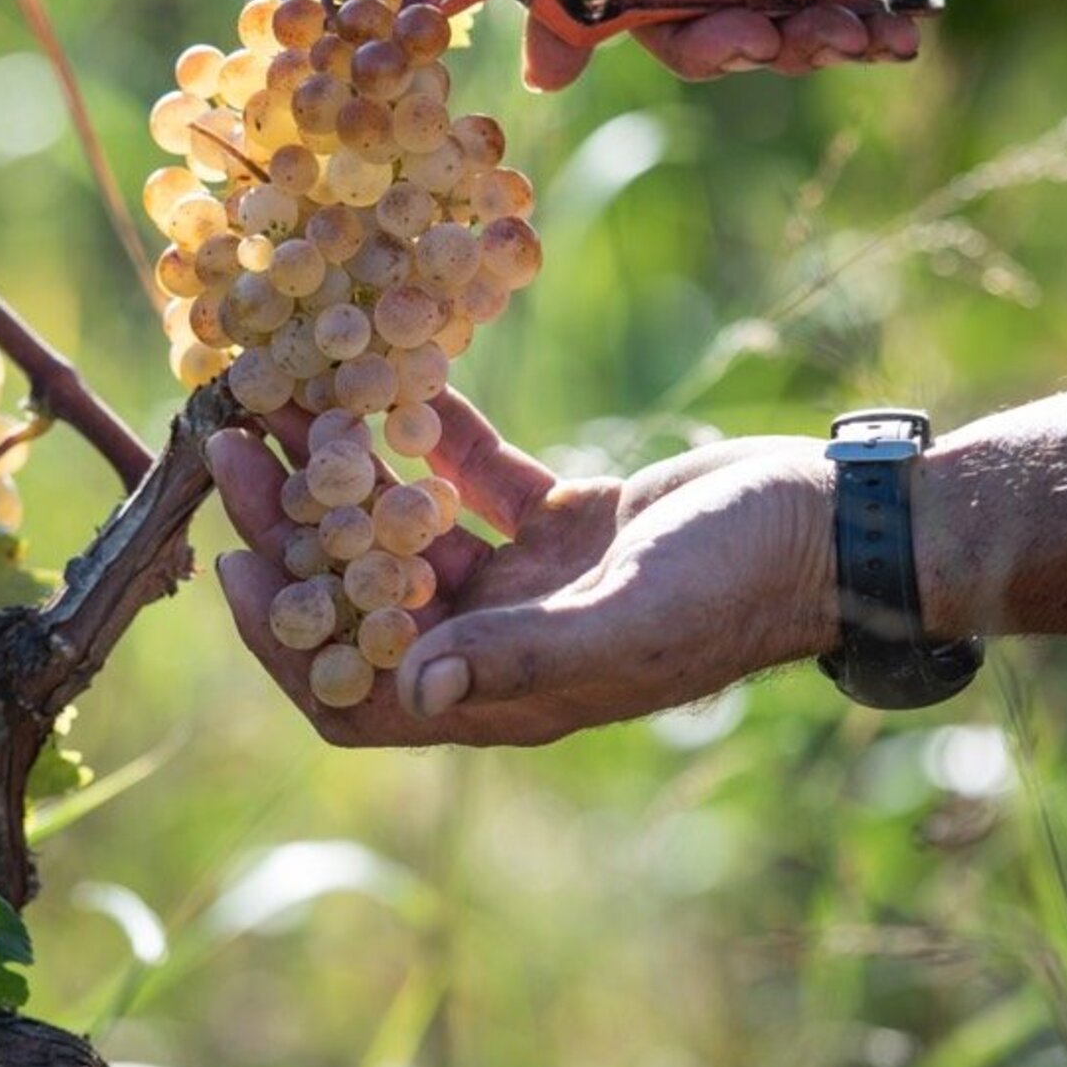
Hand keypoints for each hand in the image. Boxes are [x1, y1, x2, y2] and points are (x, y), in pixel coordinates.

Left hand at [207, 395, 833, 746]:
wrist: (833, 528)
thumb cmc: (740, 586)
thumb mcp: (630, 619)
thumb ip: (523, 655)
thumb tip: (415, 686)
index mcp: (506, 692)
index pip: (357, 693)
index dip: (283, 639)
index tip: (233, 558)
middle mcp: (502, 642)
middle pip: (361, 596)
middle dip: (290, 526)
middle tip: (233, 443)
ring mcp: (531, 581)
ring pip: (404, 529)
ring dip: (345, 468)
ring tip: (286, 395)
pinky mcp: (563, 520)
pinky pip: (472, 477)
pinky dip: (431, 434)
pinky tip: (394, 373)